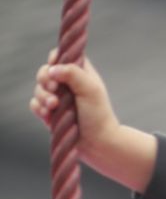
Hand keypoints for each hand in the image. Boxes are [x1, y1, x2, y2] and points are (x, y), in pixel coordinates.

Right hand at [30, 48, 120, 164]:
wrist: (97, 142)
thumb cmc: (97, 114)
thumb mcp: (90, 89)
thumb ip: (73, 73)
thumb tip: (52, 68)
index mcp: (80, 73)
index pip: (62, 57)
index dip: (55, 59)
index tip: (55, 65)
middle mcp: (67, 84)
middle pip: (45, 71)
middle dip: (45, 79)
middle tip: (54, 88)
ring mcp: (57, 98)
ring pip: (38, 89)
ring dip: (43, 96)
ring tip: (54, 106)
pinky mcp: (49, 112)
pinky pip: (35, 104)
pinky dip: (39, 108)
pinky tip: (48, 114)